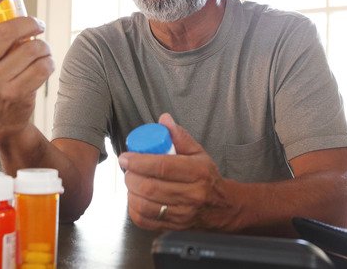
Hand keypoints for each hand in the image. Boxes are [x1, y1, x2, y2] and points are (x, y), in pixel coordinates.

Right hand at [0, 0, 53, 140]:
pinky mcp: (13, 94)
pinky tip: (43, 65)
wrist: (2, 121)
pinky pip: (41, 66)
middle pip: (7, 30)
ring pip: (30, 49)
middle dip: (30, 23)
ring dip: (42, 47)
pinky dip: (48, 62)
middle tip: (38, 24)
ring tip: (40, 51)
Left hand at [119, 113, 234, 230]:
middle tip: (127, 169)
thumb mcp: (198, 153)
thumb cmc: (207, 176)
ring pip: (145, 205)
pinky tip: (135, 198)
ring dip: (131, 192)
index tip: (126, 157)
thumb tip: (164, 119)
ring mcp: (182, 214)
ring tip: (131, 182)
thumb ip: (180, 136)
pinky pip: (145, 221)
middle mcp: (191, 195)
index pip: (162, 167)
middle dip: (131, 177)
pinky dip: (134, 208)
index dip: (139, 162)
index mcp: (197, 172)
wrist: (221, 207)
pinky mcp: (174, 227)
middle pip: (150, 188)